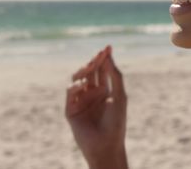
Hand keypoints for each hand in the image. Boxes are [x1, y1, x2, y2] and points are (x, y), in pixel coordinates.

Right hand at [65, 45, 128, 168]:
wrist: (106, 143)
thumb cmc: (116, 121)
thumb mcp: (119, 95)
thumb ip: (114, 75)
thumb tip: (108, 55)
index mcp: (105, 90)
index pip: (102, 70)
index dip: (104, 58)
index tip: (108, 47)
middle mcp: (92, 94)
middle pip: (90, 71)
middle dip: (94, 61)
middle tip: (100, 54)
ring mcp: (80, 100)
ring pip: (78, 78)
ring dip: (84, 70)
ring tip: (91, 67)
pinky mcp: (70, 109)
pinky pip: (70, 92)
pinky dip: (75, 86)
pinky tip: (82, 85)